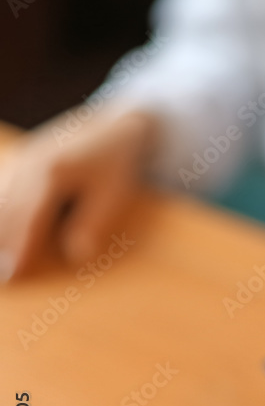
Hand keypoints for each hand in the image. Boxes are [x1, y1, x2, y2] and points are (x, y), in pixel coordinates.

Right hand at [0, 108, 158, 280]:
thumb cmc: (113, 164)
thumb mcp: (113, 193)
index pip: (28, 218)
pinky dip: (1, 213)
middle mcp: (26, 166)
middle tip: (2, 279)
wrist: (108, 126)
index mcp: (51, 172)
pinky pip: (1, 190)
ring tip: (0, 263)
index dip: (18, 248)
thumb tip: (76, 256)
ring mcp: (16, 164)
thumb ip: (93, 223)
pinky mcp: (14, 167)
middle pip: (4, 211)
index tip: (11, 274)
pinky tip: (2, 237)